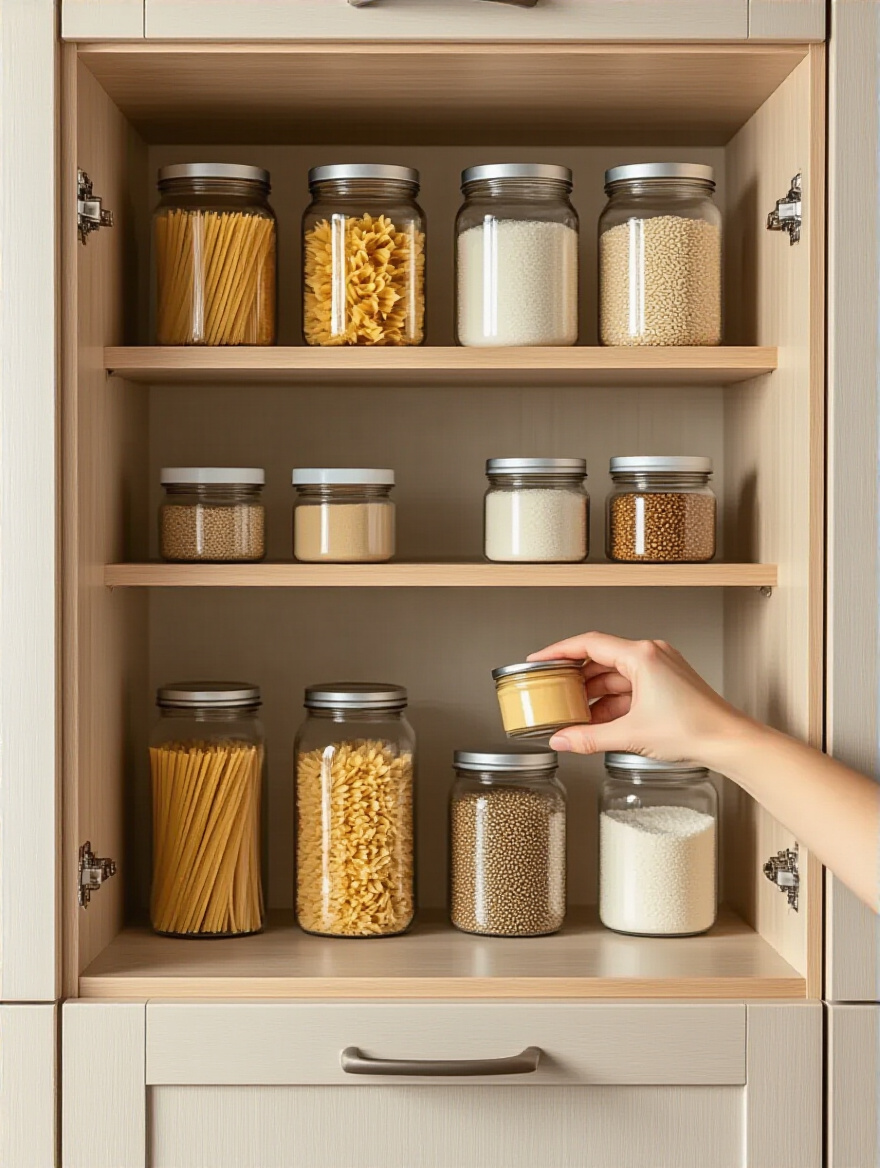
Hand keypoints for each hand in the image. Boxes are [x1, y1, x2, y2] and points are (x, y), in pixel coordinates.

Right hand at [527, 631, 750, 764]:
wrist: (729, 742)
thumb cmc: (694, 729)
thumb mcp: (631, 735)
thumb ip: (589, 737)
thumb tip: (562, 739)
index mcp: (642, 656)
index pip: (589, 644)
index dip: (558, 651)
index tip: (539, 659)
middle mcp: (651, 655)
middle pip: (600, 659)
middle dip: (575, 679)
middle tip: (553, 691)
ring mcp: (660, 668)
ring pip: (614, 675)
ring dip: (593, 694)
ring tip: (574, 713)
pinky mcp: (666, 683)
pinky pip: (629, 686)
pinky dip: (612, 701)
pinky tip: (599, 720)